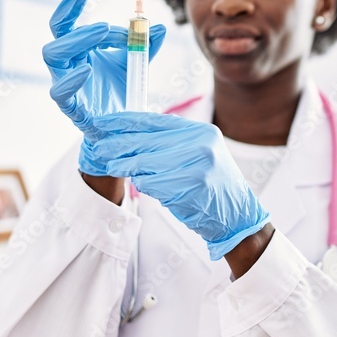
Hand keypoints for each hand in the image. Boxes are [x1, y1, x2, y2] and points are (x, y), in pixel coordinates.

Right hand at [42, 0, 166, 175]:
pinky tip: (87, 70)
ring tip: (104, 34)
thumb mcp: (136, 65)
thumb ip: (146, 46)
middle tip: (109, 28)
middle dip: (82, 28)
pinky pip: (60, 93)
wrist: (124, 130)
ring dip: (77, 42)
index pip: (64, 23)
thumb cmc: (122, 92)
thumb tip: (160, 28)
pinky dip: (71, 80)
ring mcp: (67, 85)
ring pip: (53, 56)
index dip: (69, 6)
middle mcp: (68, 65)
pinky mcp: (72, 108)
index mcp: (79, 51)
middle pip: (59, 37)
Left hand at [90, 112, 271, 259]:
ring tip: (113, 165)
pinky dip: (143, 185)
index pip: (155, 120)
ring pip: (144, 163)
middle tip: (99, 146)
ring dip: (127, 167)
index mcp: (201, 132)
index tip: (104, 122)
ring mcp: (196, 166)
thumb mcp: (200, 154)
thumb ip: (172, 142)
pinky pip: (151, 184)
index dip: (126, 121)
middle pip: (146, 141)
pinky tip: (144, 185)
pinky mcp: (189, 187)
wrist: (237, 216)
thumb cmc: (213, 185)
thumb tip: (131, 134)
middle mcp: (200, 145)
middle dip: (118, 144)